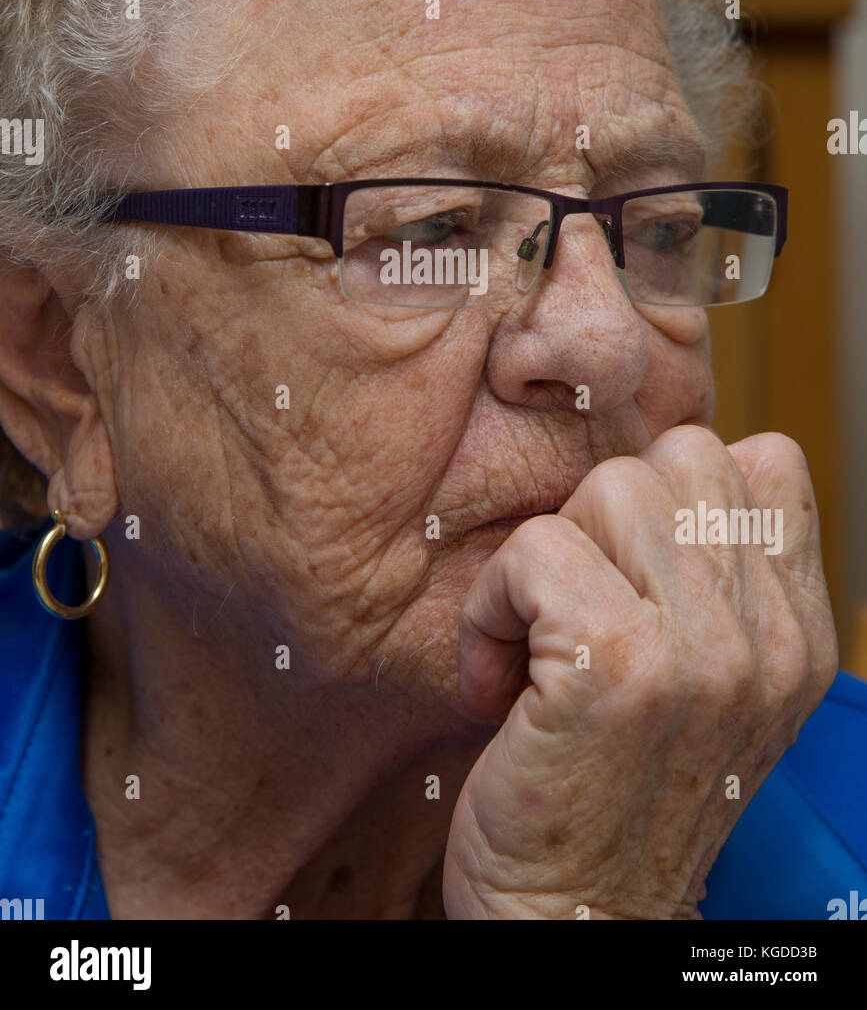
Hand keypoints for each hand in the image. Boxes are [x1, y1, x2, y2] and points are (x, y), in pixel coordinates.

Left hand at [442, 425, 837, 918]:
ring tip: (534, 647)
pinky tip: (499, 682)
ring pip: (608, 488)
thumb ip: (709, 583)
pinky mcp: (620, 669)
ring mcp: (704, 653)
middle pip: (675, 459)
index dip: (671, 496)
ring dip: (541, 560)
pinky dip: (490, 609)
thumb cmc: (611, 791)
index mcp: (797, 634)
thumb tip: (659, 474)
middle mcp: (769, 640)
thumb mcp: (701, 687)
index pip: (760, 462)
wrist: (573, 923)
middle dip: (600, 520)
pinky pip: (534, 550)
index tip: (626, 577)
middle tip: (572, 612)